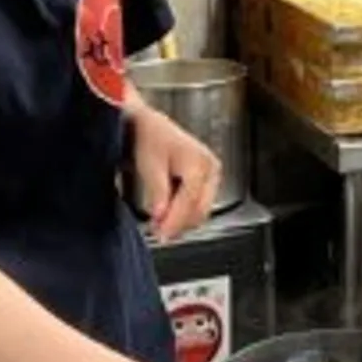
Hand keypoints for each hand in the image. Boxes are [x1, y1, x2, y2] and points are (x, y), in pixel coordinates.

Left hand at [127, 106, 220, 243]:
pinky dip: (185, 212)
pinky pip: (200, 203)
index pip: (191, 202)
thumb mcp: (150, 166)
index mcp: (199, 163)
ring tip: (160, 225)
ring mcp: (212, 173)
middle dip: (179, 224)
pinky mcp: (207, 178)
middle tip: (158, 234)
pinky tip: (168, 213)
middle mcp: (211, 168)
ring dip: (182, 220)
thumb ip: (159, 193)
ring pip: (202, 209)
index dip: (175, 221)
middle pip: (200, 208)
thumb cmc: (149, 138)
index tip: (160, 235)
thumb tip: (161, 218)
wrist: (149, 125)